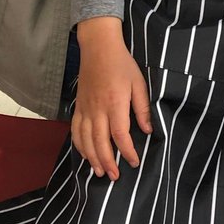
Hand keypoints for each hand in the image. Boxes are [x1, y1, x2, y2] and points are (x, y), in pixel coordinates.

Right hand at [72, 18, 151, 180]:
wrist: (98, 47)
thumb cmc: (122, 64)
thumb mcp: (139, 83)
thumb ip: (142, 108)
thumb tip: (148, 131)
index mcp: (115, 103)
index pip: (120, 134)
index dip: (127, 151)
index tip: (135, 162)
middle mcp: (97, 109)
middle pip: (99, 141)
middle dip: (108, 161)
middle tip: (115, 176)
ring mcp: (85, 108)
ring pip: (85, 139)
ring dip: (92, 158)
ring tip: (100, 172)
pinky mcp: (78, 106)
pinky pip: (75, 130)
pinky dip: (79, 145)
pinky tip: (85, 154)